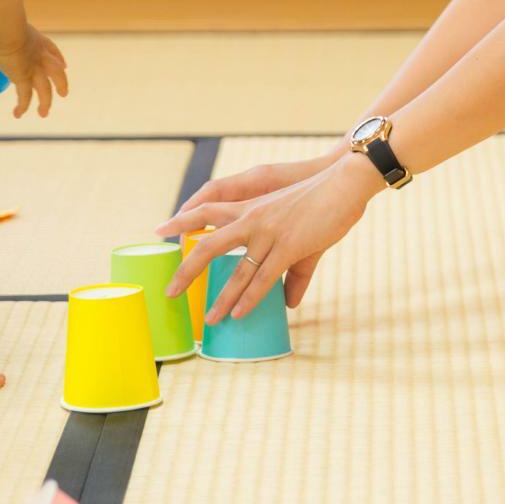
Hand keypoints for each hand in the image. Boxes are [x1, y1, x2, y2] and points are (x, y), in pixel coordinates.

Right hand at [0, 25, 68, 118]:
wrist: (7, 29)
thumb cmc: (3, 20)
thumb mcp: (5, 22)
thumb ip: (1, 25)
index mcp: (40, 42)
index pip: (54, 52)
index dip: (59, 60)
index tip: (63, 65)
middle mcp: (42, 56)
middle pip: (58, 72)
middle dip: (61, 83)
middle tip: (63, 93)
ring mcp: (35, 69)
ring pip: (46, 90)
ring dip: (46, 103)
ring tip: (43, 113)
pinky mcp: (24, 78)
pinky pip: (25, 97)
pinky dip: (23, 106)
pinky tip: (18, 114)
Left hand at [163, 156, 381, 321]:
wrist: (344, 184)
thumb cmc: (324, 202)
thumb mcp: (300, 231)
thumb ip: (293, 272)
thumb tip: (288, 303)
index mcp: (252, 208)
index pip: (207, 210)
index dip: (181, 219)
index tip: (159, 229)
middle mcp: (253, 218)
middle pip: (208, 244)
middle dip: (186, 270)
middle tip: (170, 292)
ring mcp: (269, 232)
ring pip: (236, 270)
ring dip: (222, 298)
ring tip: (211, 320)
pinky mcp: (288, 245)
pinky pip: (263, 278)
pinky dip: (249, 298)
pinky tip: (239, 314)